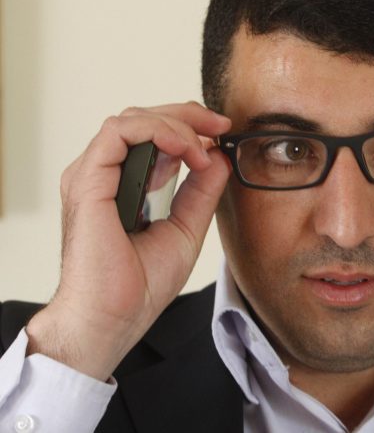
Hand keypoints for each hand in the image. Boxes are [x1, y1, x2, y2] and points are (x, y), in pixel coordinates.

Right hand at [26, 102, 230, 379]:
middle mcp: (104, 174)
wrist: (112, 320)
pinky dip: (158, 132)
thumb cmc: (138, 286)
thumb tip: (218, 157)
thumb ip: (201, 192)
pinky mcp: (87, 181)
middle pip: (144, 118)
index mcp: (123, 184)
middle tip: (221, 126)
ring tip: (203, 148)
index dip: (189, 126)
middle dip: (188, 116)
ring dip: (176, 124)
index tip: (222, 133)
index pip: (152, 135)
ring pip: (133, 118)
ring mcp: (92, 175)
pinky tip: (187, 152)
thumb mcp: (186, 228)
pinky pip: (119, 132)